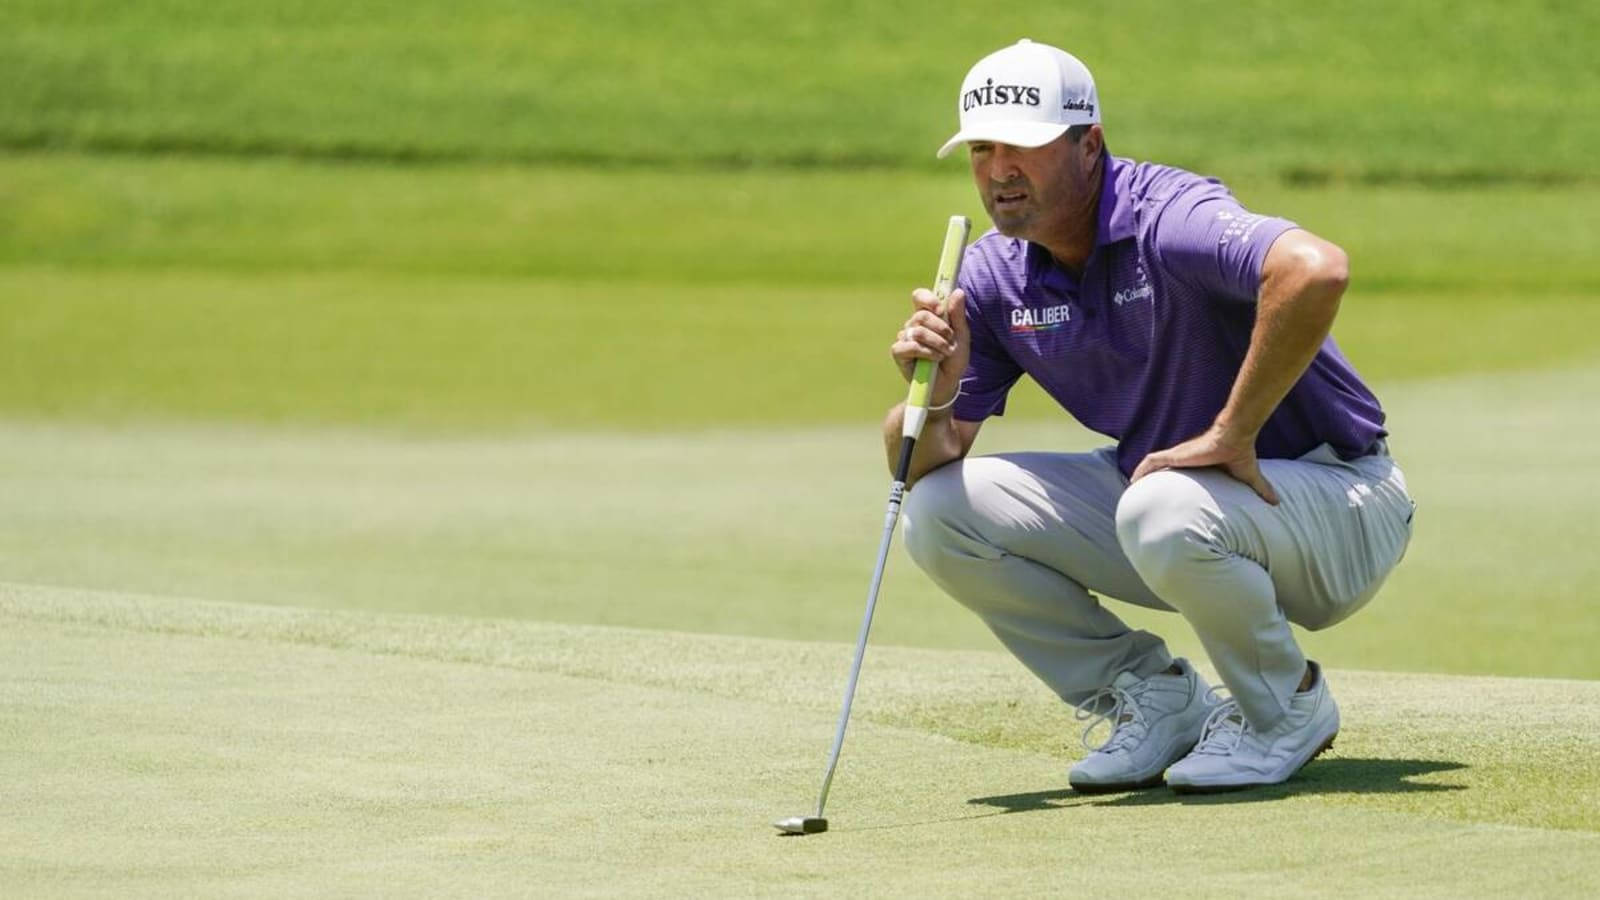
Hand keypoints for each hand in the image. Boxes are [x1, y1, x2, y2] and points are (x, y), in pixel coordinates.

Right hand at [890, 288, 968, 406]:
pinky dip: (926, 352)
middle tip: (950, 340)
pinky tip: (934, 359)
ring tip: (945, 353)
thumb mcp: (961, 336)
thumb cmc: (953, 360)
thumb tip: (958, 291)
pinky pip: (909, 346)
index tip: (940, 310)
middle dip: (940, 328)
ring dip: (936, 343)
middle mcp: (913, 325)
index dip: (928, 299)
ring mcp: (904, 338)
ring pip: (917, 331)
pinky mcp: (899, 353)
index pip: (919, 297)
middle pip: (921, 315)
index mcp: (927, 317)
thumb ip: (958, 315)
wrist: (947, 384)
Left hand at [1130, 423, 1279, 504]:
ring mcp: (1178, 455)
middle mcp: (1184, 459)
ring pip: (1152, 465)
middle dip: (1149, 479)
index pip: (1177, 471)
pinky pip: (1152, 461)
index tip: (1162, 493)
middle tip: (1141, 493)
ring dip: (1141, 474)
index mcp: (1196, 464)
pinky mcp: (1175, 454)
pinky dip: (1142, 469)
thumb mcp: (1248, 476)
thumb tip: (1278, 503)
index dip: (1167, 480)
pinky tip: (1133, 479)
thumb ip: (1261, 489)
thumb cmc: (1239, 454)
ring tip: (1132, 487)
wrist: (1235, 437)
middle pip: (1161, 469)